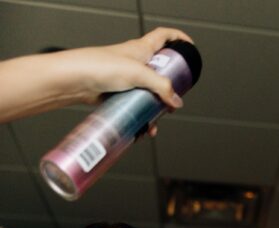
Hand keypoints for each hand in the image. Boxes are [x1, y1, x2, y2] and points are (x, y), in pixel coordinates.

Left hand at [69, 28, 193, 108]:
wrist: (75, 80)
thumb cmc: (100, 66)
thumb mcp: (138, 74)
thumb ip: (161, 87)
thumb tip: (176, 101)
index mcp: (142, 48)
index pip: (164, 36)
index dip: (178, 38)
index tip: (189, 49)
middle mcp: (135, 61)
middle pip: (160, 71)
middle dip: (169, 87)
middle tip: (174, 99)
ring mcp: (127, 78)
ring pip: (149, 92)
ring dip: (155, 108)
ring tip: (156, 120)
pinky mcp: (119, 92)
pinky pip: (136, 104)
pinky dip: (142, 115)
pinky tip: (143, 126)